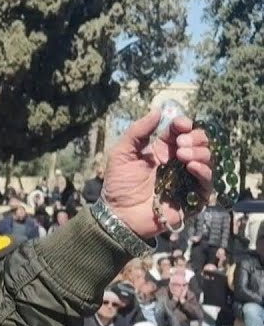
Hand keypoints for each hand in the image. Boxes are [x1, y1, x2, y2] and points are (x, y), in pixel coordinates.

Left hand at [101, 109, 211, 238]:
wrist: (119, 214)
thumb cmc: (118, 185)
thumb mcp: (121, 153)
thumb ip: (137, 131)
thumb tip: (156, 111)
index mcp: (162, 150)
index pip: (180, 131)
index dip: (184, 124)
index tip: (181, 124)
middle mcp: (178, 162)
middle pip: (198, 142)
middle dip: (195, 137)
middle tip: (180, 144)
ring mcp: (187, 179)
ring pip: (206, 159)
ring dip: (200, 152)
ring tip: (183, 155)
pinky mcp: (192, 197)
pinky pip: (207, 182)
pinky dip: (203, 171)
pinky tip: (192, 166)